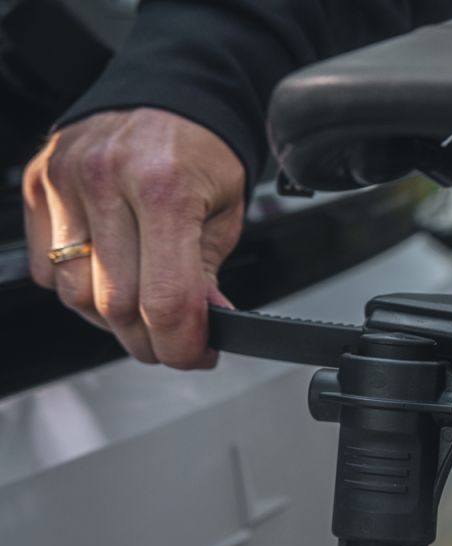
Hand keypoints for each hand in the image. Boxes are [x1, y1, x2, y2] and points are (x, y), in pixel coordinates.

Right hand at [23, 109, 245, 368]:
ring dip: (111, 321)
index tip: (198, 356)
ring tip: (144, 313)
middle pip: (115, 305)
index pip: (166, 300)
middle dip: (150, 341)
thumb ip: (209, 274)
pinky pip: (47, 268)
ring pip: (75, 294)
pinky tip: (111, 277)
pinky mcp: (37, 184)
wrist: (171, 94)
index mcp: (163, 188)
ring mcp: (64, 181)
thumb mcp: (225, 212)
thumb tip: (203, 327)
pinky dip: (78, 287)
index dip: (182, 345)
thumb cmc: (202, 152)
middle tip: (175, 344)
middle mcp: (106, 180)